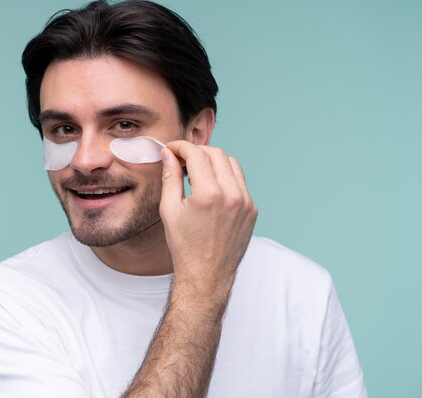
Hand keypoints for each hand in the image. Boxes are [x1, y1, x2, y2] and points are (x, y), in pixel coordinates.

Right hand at [160, 141, 257, 302]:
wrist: (206, 275)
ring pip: (232, 164)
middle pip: (217, 153)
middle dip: (198, 152)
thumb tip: (168, 155)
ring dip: (214, 162)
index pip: (197, 154)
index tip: (172, 150)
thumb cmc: (184, 246)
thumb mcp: (170, 210)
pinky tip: (211, 190)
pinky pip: (240, 182)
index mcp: (209, 194)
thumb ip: (170, 177)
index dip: (181, 147)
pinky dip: (225, 178)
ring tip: (197, 174)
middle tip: (183, 160)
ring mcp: (246, 202)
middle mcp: (232, 195)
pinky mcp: (252, 210)